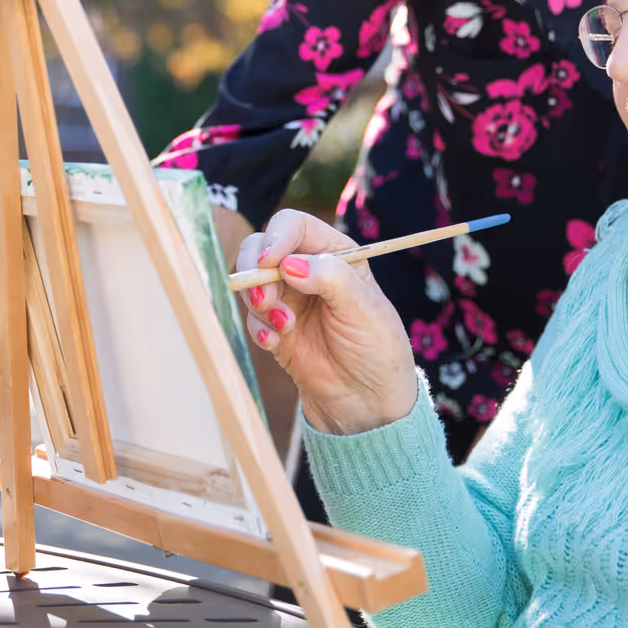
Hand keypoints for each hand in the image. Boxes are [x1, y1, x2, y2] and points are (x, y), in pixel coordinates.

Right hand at [236, 209, 417, 435]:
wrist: (368, 402)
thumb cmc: (377, 348)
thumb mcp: (364, 308)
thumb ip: (330, 278)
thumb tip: (288, 264)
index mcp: (334, 252)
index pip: (293, 225)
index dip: (276, 237)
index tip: (269, 262)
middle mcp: (307, 269)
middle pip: (260, 248)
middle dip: (256, 273)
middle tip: (266, 300)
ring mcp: (288, 298)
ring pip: (250, 283)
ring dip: (259, 303)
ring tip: (284, 327)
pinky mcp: (274, 327)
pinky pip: (251, 317)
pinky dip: (257, 328)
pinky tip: (275, 343)